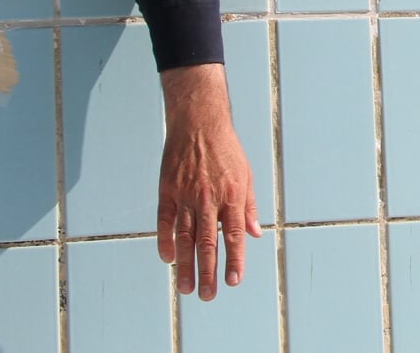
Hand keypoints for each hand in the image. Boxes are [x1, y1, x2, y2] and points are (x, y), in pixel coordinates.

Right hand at [158, 65, 261, 298]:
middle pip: (208, 243)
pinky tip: (168, 259)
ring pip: (185, 238)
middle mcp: (209, 198)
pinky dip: (166, 241)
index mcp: (233, 195)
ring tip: (185, 289)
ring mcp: (186, 195)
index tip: (233, 281)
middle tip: (207, 296)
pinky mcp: (168, 190)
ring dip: (185, 266)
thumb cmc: (226, 150)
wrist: (199, 122)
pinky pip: (165, 222)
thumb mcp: (247, 175)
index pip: (233, 235)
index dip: (234, 260)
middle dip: (208, 272)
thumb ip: (250, 207)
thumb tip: (254, 235)